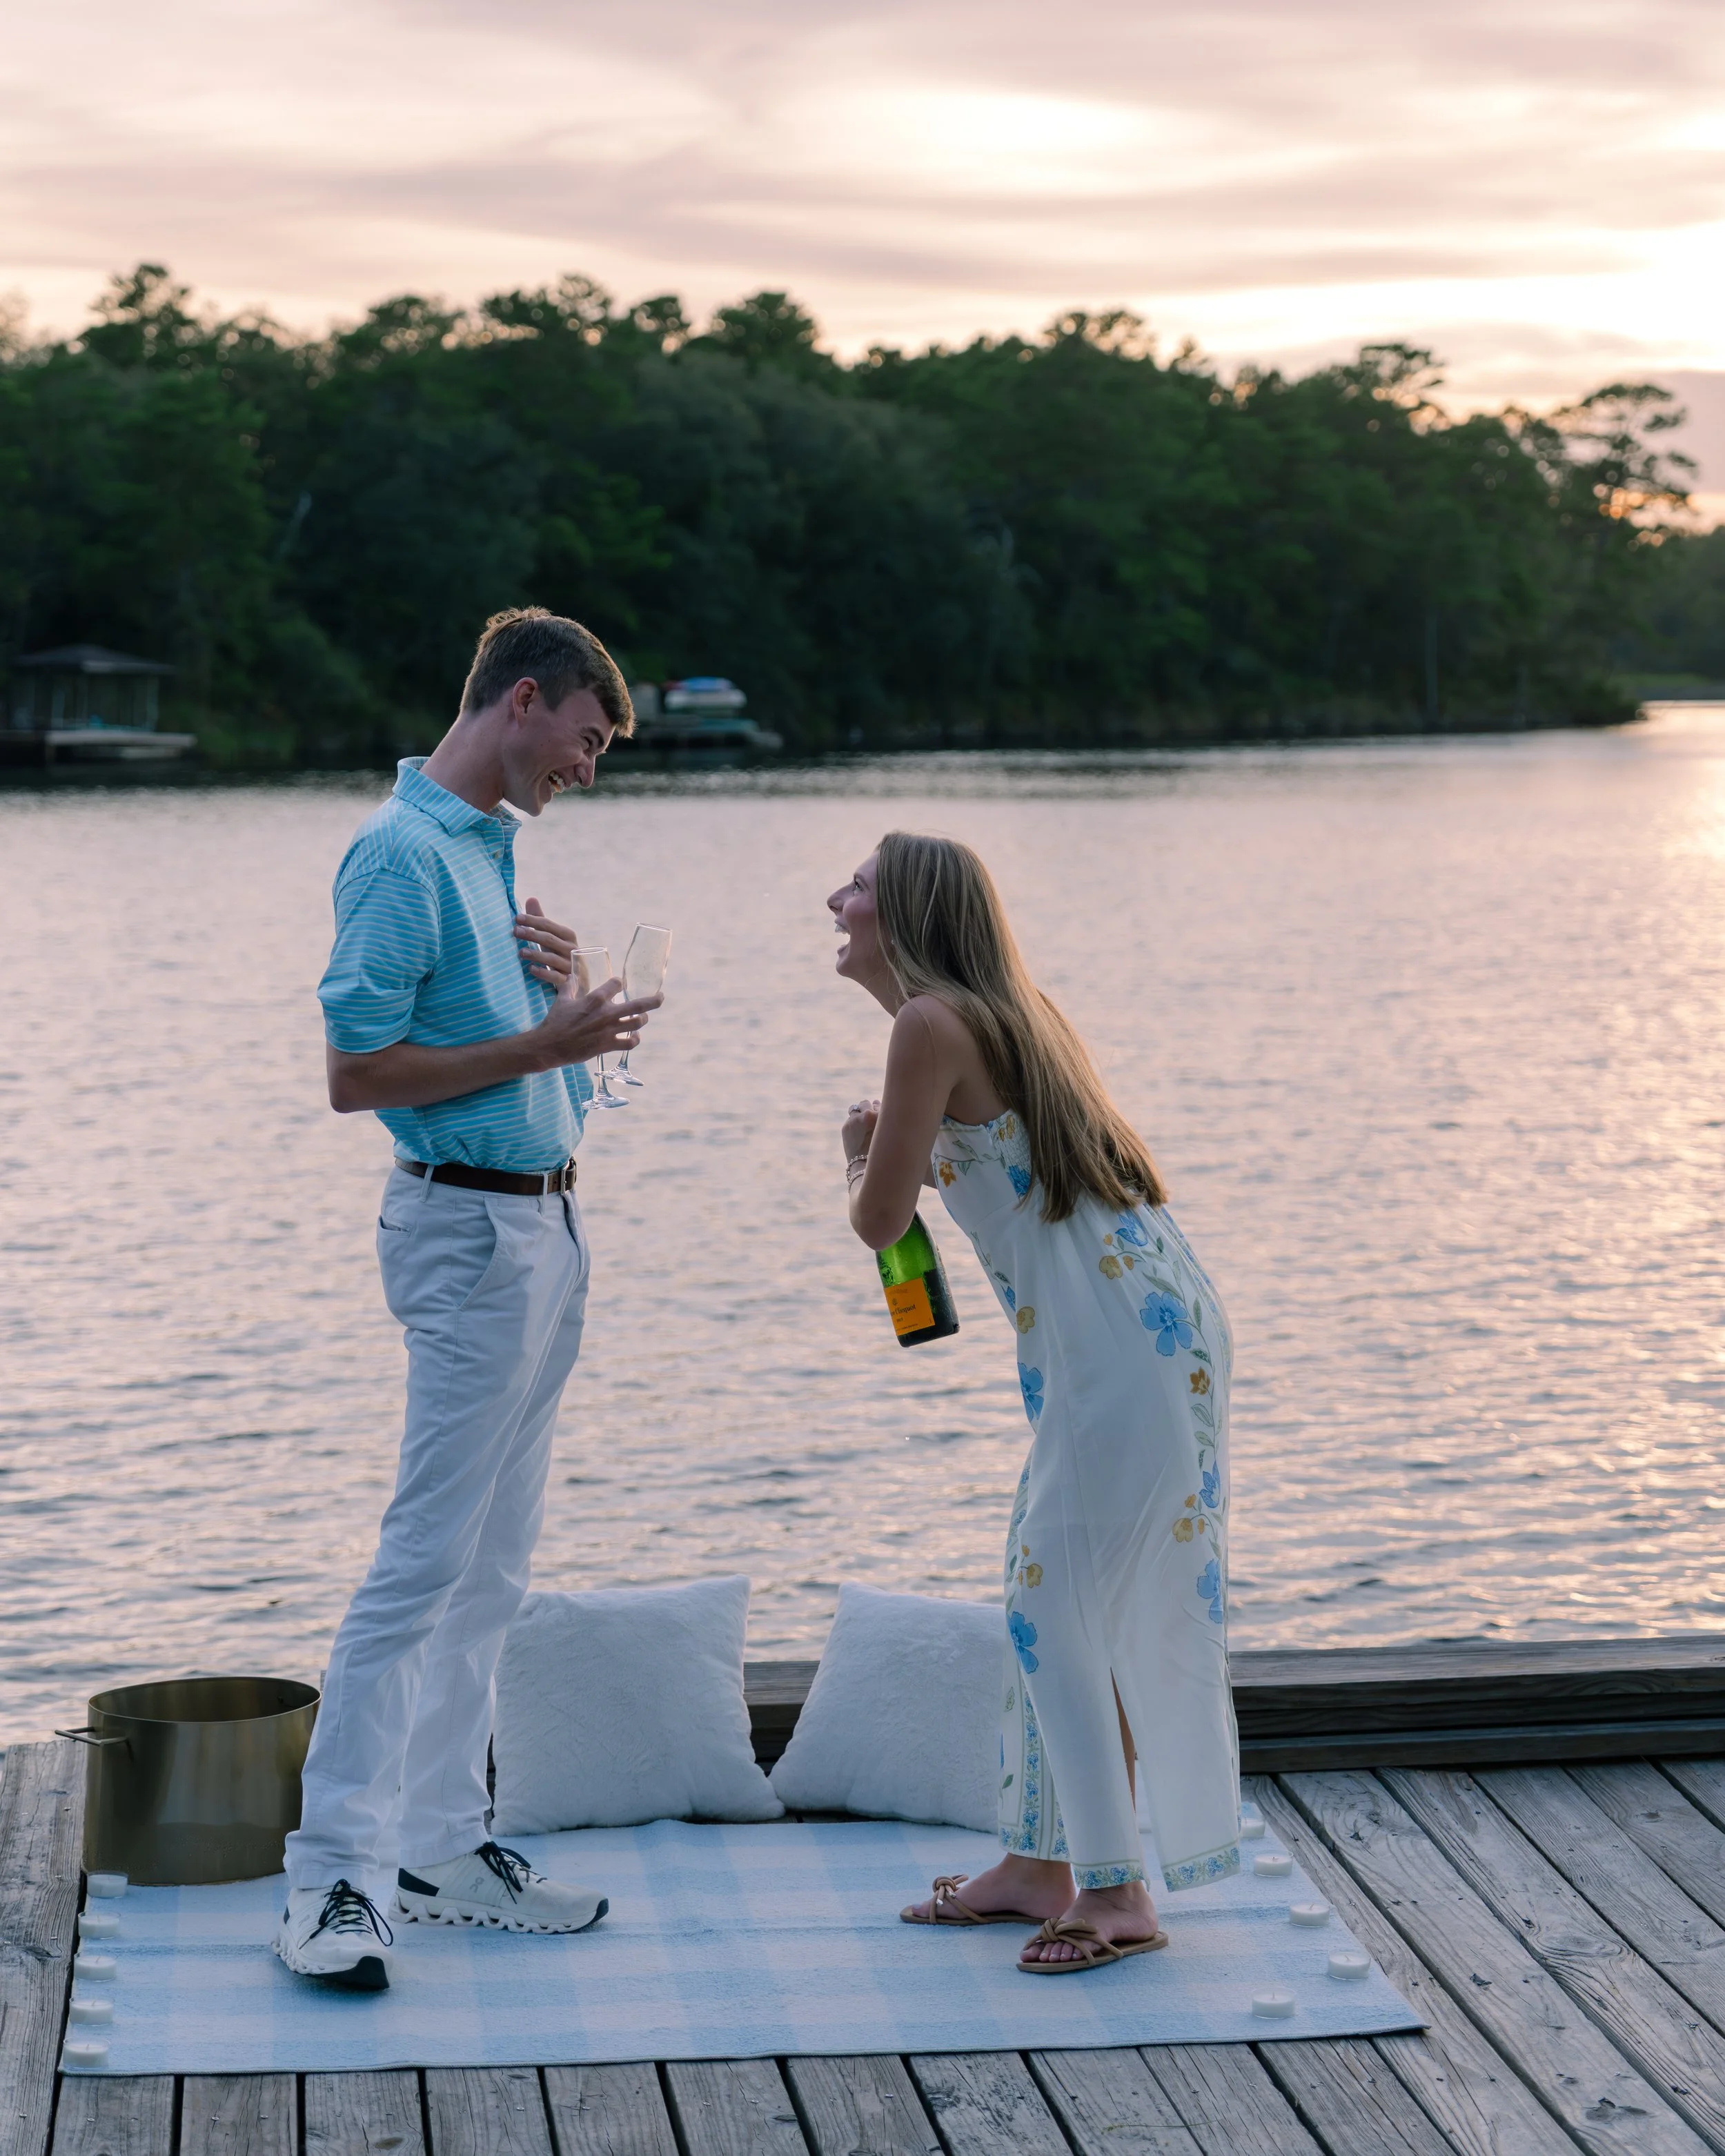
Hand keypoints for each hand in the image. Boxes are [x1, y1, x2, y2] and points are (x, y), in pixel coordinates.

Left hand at [514, 897, 577, 988]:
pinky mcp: (567, 981)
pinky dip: (543, 973)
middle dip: (532, 934)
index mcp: (567, 935)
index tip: (517, 918)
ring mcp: (570, 966)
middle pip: (550, 940)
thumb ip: (540, 920)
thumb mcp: (552, 936)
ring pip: (552, 959)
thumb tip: (531, 899)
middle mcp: (571, 949)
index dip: (533, 920)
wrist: (579, 978)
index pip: (548, 925)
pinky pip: (555, 977)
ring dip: (536, 954)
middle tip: (515, 931)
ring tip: (520, 952)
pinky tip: (531, 969)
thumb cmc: (560, 953)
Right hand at [532, 959, 662, 1071]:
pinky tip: (634, 1037)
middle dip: (654, 1000)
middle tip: (661, 997)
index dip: (619, 983)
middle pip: (639, 1004)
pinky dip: (635, 1040)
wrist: (550, 1045)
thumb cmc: (555, 1021)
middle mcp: (606, 1013)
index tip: (619, 984)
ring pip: (637, 1023)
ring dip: (642, 1020)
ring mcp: (609, 1030)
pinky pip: (630, 1043)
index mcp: (595, 998)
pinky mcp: (608, 1045)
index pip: (617, 983)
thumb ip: (570, 986)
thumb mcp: (562, 999)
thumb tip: (572, 976)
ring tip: (642, 1018)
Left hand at [842, 1096, 879, 1164]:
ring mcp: (856, 1120)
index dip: (880, 1112)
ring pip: (856, 1107)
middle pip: (866, 1103)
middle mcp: (869, 1115)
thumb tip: (875, 1102)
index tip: (881, 1119)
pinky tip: (858, 1134)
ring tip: (862, 1125)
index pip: (881, 1105)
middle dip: (868, 1109)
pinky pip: (850, 1118)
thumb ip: (884, 1117)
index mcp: (884, 1116)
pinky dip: (854, 1123)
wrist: (867, 1167)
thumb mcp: (888, 1132)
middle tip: (870, 1121)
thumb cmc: (882, 1150)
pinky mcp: (847, 1126)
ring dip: (859, 1113)